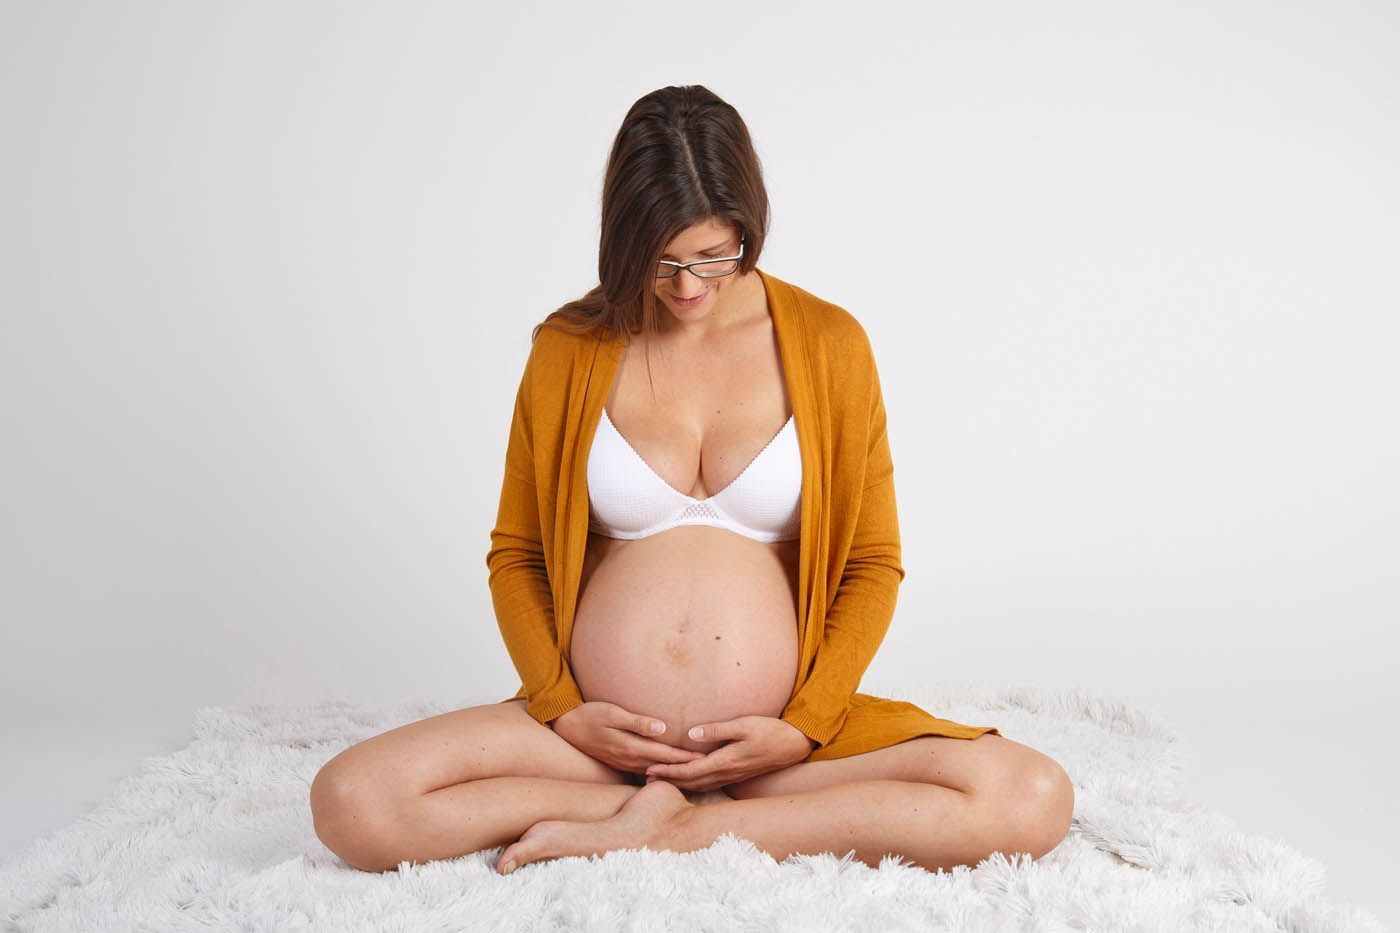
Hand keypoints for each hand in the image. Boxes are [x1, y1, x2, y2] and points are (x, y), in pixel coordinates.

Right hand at [550, 701, 705, 775]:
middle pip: (664, 766)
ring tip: (694, 773)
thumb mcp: (613, 713)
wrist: (566, 726)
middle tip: (709, 769)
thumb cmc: (591, 715)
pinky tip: (669, 772)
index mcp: (631, 747)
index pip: (666, 754)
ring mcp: (624, 763)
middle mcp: (630, 759)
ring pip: (656, 771)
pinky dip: (660, 771)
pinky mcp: (620, 762)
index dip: (687, 757)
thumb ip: (638, 722)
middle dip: (686, 768)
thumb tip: (664, 728)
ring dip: (674, 772)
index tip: (706, 759)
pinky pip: (645, 770)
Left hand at [643, 715, 814, 792]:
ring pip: (700, 785)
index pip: (690, 770)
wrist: (793, 745)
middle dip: (668, 780)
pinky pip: (710, 782)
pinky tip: (688, 780)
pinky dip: (694, 783)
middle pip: (691, 781)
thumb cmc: (769, 731)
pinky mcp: (737, 774)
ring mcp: (732, 775)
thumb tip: (691, 734)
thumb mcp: (743, 725)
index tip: (649, 770)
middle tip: (646, 778)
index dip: (668, 771)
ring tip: (662, 780)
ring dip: (680, 783)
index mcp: (725, 761)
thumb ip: (717, 730)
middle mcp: (726, 772)